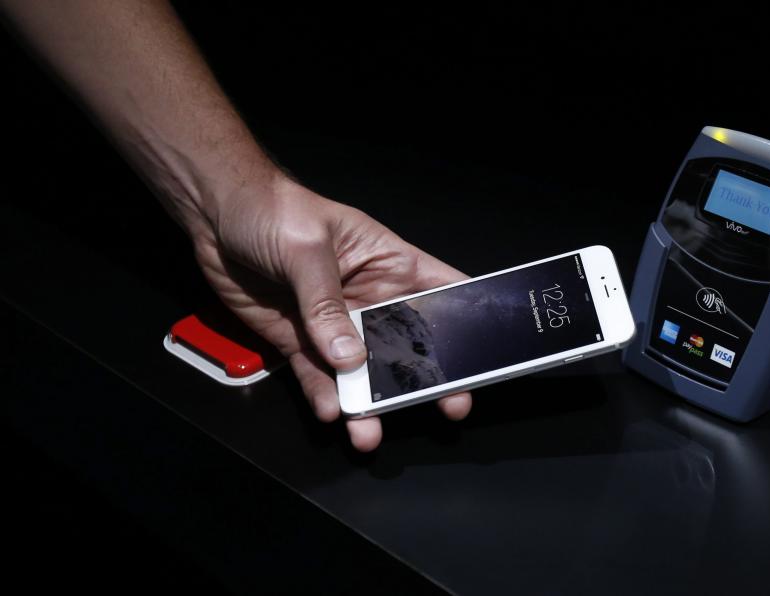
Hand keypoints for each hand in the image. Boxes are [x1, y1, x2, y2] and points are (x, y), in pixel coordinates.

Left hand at [189, 173, 471, 450]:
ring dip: (370, 403)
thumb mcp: (307, 250)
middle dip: (428, 378)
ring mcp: (336, 325)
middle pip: (410, 344)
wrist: (216, 214)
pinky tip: (331, 414)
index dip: (468, 321)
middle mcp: (371, 299)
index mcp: (390, 264)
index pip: (442, 293)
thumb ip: (327, 303)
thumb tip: (349, 356)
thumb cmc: (273, 210)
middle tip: (447, 407)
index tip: (487, 355)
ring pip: (363, 372)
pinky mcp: (300, 343)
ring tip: (370, 431)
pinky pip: (318, 377)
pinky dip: (324, 398)